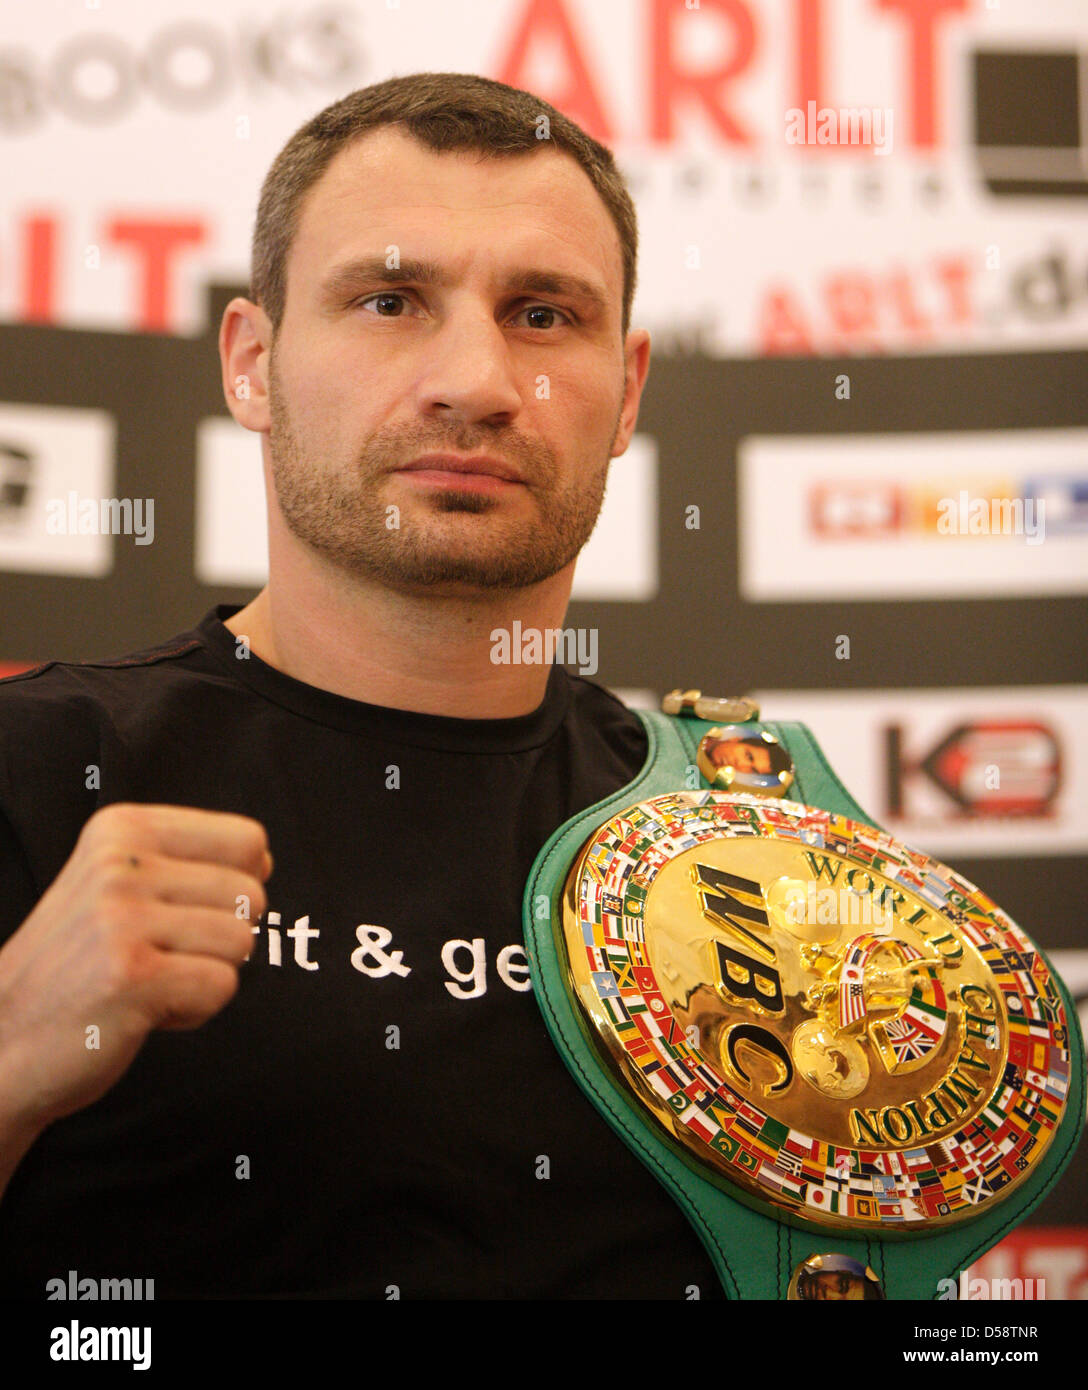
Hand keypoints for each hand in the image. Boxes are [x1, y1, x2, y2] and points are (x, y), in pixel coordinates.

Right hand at [0, 802, 270, 1138]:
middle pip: (252, 896)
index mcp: (122, 829)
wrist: (1, 1042)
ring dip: (204, 974)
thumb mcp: (114, 883)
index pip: (247, 838)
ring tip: (148, 980)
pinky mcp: (133, 976)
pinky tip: (143, 1008)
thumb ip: (185, 862)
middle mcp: (120, 864)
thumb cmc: (74, 965)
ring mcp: (123, 919)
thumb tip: (263, 859)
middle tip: (157, 956)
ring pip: (242, 943)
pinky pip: (222, 987)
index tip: (187, 910)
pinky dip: (193, 1010)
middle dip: (219, 938)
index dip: (238, 884)